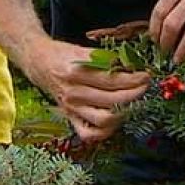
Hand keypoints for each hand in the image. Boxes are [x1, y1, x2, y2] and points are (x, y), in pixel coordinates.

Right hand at [24, 37, 150, 144]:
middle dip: (134, 95)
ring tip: (133, 103)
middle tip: (145, 88)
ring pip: (103, 119)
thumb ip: (107, 60)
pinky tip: (115, 120)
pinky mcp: (69, 118)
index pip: (112, 80)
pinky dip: (104, 131)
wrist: (38, 62)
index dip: (133, 80)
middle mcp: (73, 93)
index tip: (146, 76)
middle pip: (111, 100)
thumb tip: (132, 68)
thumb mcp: (84, 51)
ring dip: (123, 113)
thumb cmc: (63, 54)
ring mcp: (71, 108)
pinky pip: (89, 133)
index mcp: (76, 72)